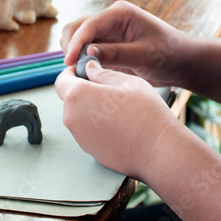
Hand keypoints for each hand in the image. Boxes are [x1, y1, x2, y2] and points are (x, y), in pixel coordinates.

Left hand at [55, 60, 181, 179]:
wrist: (159, 150)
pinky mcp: (90, 151)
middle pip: (70, 99)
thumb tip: (90, 68)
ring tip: (119, 109)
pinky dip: (99, 126)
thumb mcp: (127, 82)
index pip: (62, 81)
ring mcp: (80, 138)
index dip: (71, 73)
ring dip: (92, 109)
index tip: (84, 71)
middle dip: (84, 91)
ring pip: (80, 116)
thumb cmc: (145, 113)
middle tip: (108, 89)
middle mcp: (72, 118)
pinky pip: (89, 132)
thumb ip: (102, 73)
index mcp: (77, 96)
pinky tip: (121, 125)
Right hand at [60, 0, 192, 88]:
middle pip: (77, 28)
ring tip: (80, 74)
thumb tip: (87, 53)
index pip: (89, 25)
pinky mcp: (107, 45)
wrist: (182, 62)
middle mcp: (110, 19)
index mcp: (120, 13)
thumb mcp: (145, 56)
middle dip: (71, 47)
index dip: (76, 43)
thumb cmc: (169, 54)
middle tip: (74, 71)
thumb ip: (116, 54)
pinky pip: (85, 50)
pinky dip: (81, 61)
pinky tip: (86, 75)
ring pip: (77, 38)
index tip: (69, 62)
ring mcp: (107, 31)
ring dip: (74, 54)